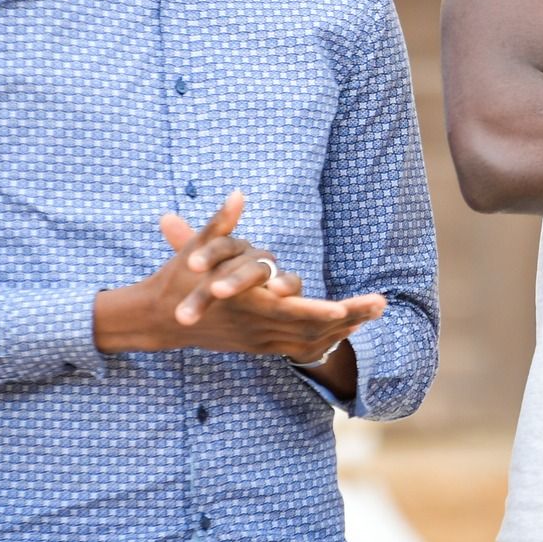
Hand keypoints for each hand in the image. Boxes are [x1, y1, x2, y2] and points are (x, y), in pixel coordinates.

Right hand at [93, 191, 387, 359]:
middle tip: (382, 303)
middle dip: (349, 317)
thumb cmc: (179, 279)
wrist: (160, 321)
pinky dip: (327, 338)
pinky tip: (350, 326)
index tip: (345, 307)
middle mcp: (258, 327)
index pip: (291, 311)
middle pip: (313, 328)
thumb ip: (219, 223)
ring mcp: (261, 340)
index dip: (320, 313)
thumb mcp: (196, 250)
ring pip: (311, 341)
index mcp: (247, 305)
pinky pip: (301, 348)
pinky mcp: (260, 346)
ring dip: (345, 328)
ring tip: (376, 310)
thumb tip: (238, 194)